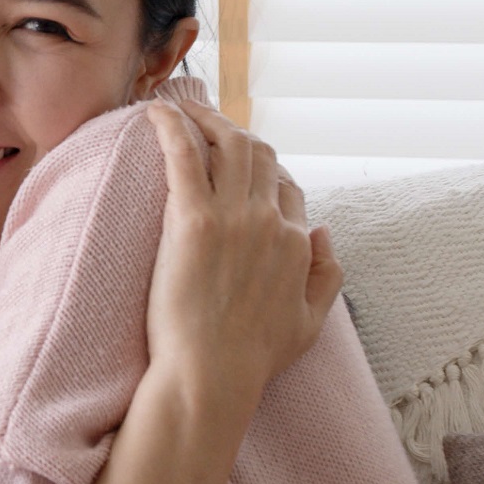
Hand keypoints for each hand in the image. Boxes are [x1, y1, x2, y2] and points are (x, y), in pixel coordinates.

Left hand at [143, 99, 341, 403]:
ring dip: (204, 117)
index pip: (286, 186)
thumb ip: (328, 274)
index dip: (262, 169)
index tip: (236, 163)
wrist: (210, 375)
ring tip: (180, 107)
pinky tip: (155, 111)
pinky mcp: (192, 219)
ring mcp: (233, 217)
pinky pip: (184, 155)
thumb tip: (324, 229)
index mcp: (298, 243)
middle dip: (234, 130)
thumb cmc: (254, 359)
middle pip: (259, 154)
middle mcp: (271, 221)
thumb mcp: (311, 322)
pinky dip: (171, 125)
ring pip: (227, 144)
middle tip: (206, 121)